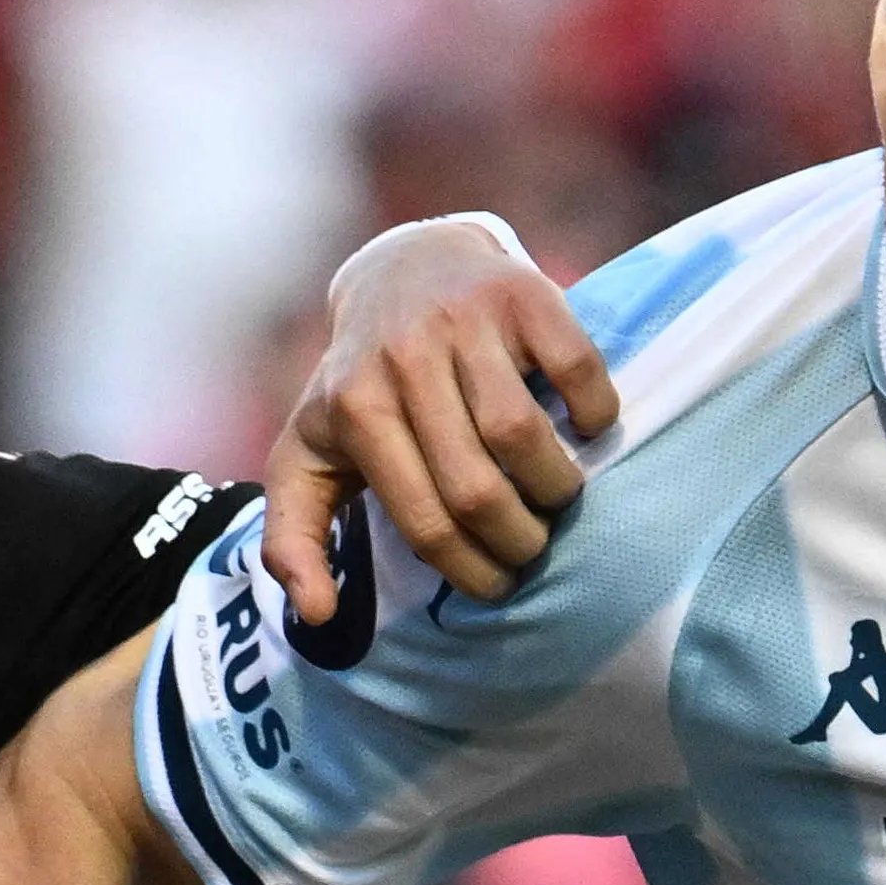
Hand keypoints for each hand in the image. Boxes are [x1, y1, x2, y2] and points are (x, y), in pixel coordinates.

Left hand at [264, 216, 616, 619]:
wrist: (401, 270)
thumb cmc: (359, 384)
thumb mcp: (305, 455)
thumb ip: (292, 538)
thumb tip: (316, 614)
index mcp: (356, 408)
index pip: (424, 522)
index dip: (470, 570)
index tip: (495, 584)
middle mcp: (405, 359)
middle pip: (477, 488)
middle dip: (517, 540)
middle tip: (529, 547)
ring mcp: (464, 320)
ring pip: (523, 436)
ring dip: (556, 489)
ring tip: (556, 499)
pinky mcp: (522, 293)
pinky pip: (575, 369)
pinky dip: (593, 413)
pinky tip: (582, 430)